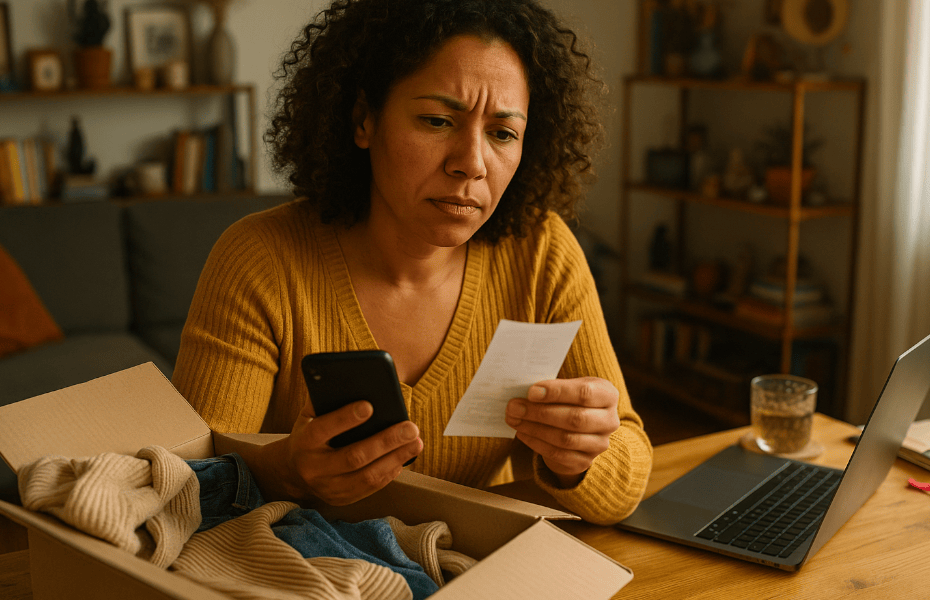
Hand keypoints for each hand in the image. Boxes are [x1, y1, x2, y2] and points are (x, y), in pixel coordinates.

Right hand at [260, 399, 422, 505]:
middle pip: (354, 457)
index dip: (345, 418)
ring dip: (396, 458)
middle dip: (385, 441)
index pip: (323, 429)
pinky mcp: (341, 499)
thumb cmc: (309, 433)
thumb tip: (350, 379)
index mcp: (304, 442)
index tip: (369, 405)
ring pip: (367, 476)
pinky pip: (371, 487)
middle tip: (411, 427)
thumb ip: (324, 398)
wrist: (292, 472)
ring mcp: (328, 488)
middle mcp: (313, 468)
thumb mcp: (308, 415)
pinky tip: (404, 457)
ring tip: (416, 442)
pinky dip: (390, 472)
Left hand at [505, 377, 619, 486]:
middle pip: (575, 418)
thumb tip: (526, 393)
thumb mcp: (569, 387)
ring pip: (565, 438)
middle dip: (540, 413)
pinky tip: (522, 433)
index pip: (584, 393)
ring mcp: (599, 444)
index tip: (531, 392)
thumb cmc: (571, 400)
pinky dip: (536, 443)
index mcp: (607, 395)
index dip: (557, 392)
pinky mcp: (585, 461)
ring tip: (514, 419)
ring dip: (535, 428)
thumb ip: (552, 388)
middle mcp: (609, 421)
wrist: (580, 428)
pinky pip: (558, 454)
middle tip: (514, 407)